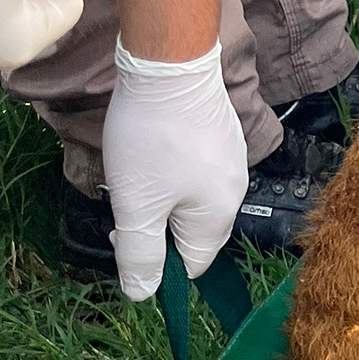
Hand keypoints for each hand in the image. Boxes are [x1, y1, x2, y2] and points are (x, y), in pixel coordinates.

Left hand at [102, 40, 251, 300]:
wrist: (170, 63)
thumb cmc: (151, 139)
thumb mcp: (136, 204)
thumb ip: (140, 255)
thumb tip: (142, 296)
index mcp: (219, 216)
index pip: (192, 264)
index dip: (155, 260)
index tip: (123, 232)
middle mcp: (235, 191)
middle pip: (193, 231)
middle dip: (156, 226)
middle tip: (124, 201)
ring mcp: (232, 160)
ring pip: (193, 199)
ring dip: (162, 197)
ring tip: (136, 171)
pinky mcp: (222, 134)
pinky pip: (198, 171)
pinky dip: (173, 171)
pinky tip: (153, 148)